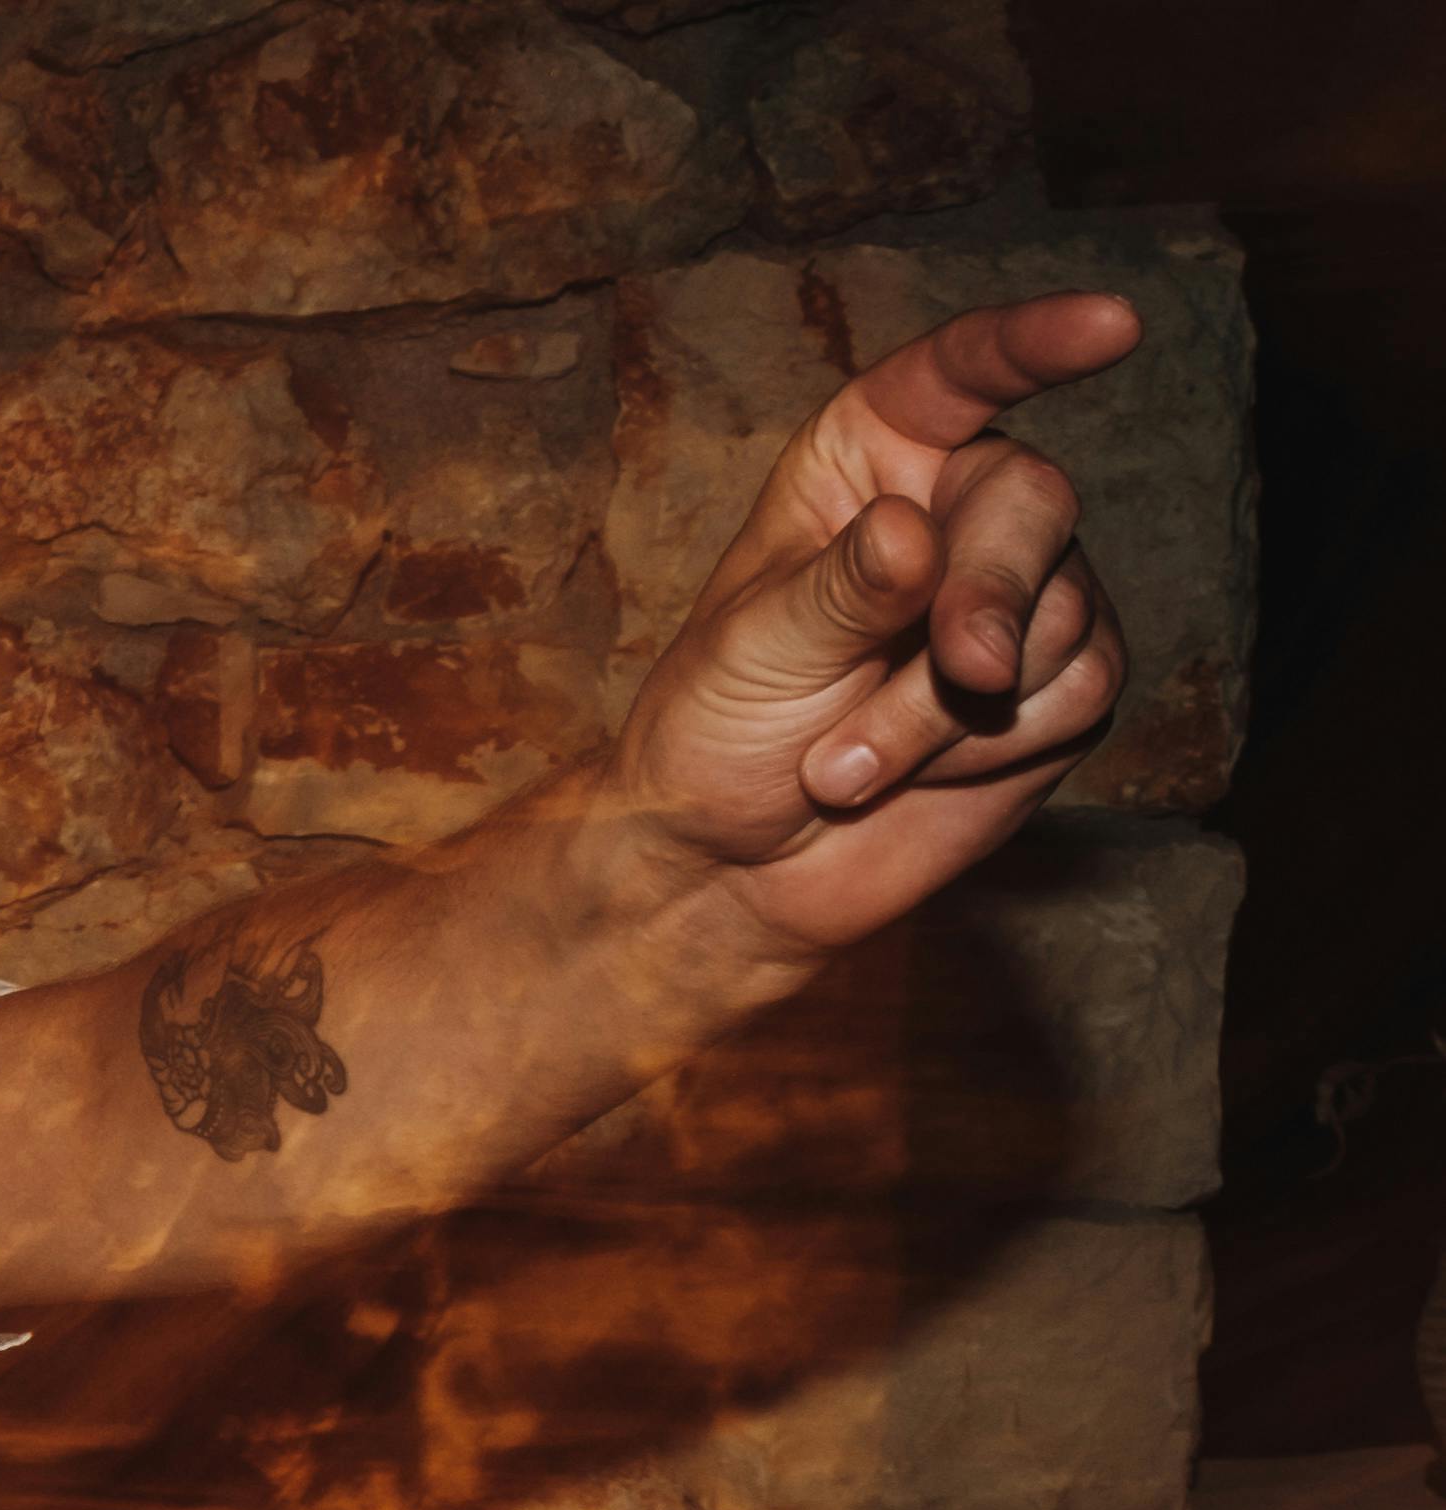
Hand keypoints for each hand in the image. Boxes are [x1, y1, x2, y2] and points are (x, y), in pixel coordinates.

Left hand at [612, 293, 1140, 961]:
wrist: (729, 867)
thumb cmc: (716, 732)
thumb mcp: (751, 651)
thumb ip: (838, 590)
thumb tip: (914, 532)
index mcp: (869, 462)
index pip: (958, 375)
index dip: (1032, 343)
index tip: (1111, 324)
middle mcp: (958, 512)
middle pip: (1035, 505)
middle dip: (992, 596)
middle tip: (958, 671)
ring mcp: (1022, 598)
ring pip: (1063, 616)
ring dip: (951, 711)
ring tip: (844, 767)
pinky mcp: (1060, 687)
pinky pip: (1079, 693)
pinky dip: (991, 751)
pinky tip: (916, 778)